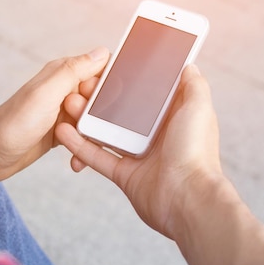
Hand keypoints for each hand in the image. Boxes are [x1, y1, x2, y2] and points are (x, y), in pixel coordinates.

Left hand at [0, 48, 109, 181]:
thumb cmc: (14, 124)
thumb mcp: (45, 94)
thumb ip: (73, 71)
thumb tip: (103, 52)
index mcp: (63, 73)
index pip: (101, 68)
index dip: (107, 85)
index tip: (97, 100)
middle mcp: (66, 89)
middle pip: (102, 96)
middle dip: (99, 113)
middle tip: (76, 121)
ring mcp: (65, 111)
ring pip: (96, 118)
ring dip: (93, 134)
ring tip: (73, 141)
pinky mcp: (64, 131)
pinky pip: (86, 136)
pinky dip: (85, 147)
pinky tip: (76, 158)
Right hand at [55, 65, 226, 238]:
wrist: (187, 200)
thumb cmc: (196, 153)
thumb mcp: (199, 108)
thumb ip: (194, 84)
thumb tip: (187, 65)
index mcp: (173, 117)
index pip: (147, 92)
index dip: (129, 79)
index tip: (109, 66)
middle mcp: (156, 134)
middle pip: (122, 110)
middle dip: (101, 97)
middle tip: (81, 84)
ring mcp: (138, 155)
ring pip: (106, 131)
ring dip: (86, 118)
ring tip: (69, 103)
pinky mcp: (124, 174)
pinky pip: (97, 156)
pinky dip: (80, 145)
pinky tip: (64, 132)